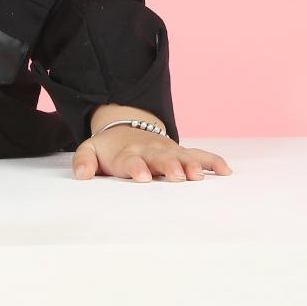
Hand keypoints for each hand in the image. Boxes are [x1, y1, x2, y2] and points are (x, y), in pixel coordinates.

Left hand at [71, 126, 232, 182]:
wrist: (125, 128)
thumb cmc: (108, 149)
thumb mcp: (89, 150)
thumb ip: (83, 161)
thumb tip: (80, 176)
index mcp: (127, 154)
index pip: (131, 161)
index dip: (136, 168)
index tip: (143, 177)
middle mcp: (150, 151)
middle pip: (160, 158)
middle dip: (169, 166)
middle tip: (177, 176)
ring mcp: (168, 151)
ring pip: (182, 156)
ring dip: (191, 165)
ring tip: (199, 176)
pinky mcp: (182, 152)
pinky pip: (200, 155)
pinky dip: (213, 161)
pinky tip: (225, 172)